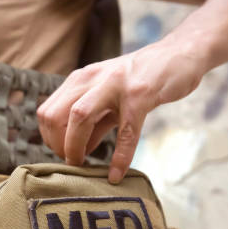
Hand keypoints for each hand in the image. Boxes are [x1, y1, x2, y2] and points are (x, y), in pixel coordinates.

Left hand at [37, 40, 204, 183]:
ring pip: (79, 117)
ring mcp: (115, 85)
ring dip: (76, 148)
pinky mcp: (140, 95)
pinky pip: (125, 131)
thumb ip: (93, 123)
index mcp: (80, 80)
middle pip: (55, 115)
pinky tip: (116, 174)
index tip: (63, 155)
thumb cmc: (141, 79)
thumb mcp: (109, 98)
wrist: (180, 54)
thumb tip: (78, 151)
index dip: (49, 139)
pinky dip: (119, 158)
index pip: (47, 112)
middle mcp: (91, 79)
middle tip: (73, 162)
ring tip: (84, 168)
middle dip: (58, 145)